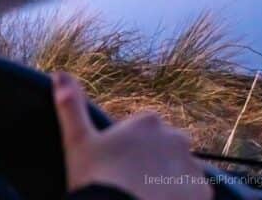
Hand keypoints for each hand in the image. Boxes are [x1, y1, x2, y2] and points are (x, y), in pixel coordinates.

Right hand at [53, 72, 212, 199]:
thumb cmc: (96, 176)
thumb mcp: (77, 140)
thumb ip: (71, 106)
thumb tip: (59, 74)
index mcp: (147, 122)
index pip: (145, 130)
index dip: (130, 147)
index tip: (117, 163)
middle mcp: (175, 138)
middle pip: (166, 148)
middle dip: (154, 160)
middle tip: (130, 181)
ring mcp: (191, 165)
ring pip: (180, 170)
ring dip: (168, 179)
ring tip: (144, 194)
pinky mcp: (202, 191)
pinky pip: (194, 192)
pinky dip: (181, 197)